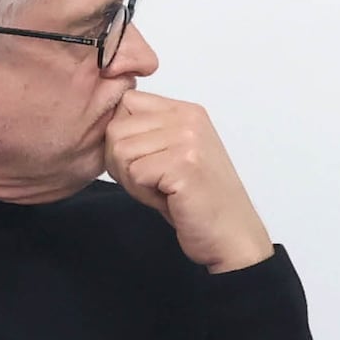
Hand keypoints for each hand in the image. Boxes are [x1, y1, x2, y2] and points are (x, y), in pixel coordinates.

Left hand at [101, 91, 274, 273]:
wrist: (232, 235)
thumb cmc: (199, 202)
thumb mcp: (174, 154)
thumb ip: (148, 133)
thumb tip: (107, 124)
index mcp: (186, 111)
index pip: (126, 103)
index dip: (123, 137)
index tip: (146, 161)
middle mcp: (188, 118)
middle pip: (116, 129)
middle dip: (123, 163)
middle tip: (154, 183)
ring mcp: (188, 139)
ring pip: (120, 151)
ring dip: (133, 180)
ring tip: (163, 190)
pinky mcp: (184, 164)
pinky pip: (134, 174)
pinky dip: (143, 194)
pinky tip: (169, 200)